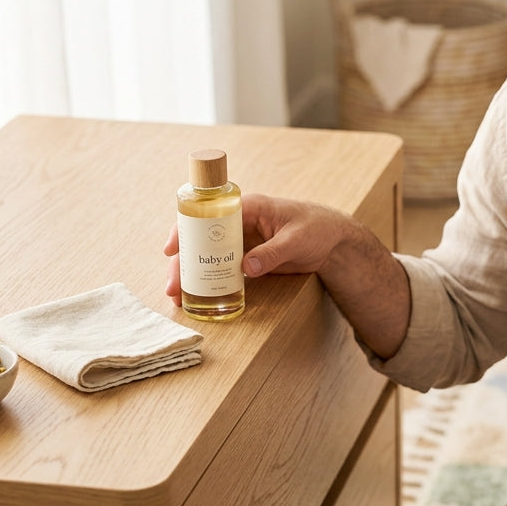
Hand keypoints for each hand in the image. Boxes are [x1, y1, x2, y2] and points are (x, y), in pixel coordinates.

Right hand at [165, 194, 349, 304]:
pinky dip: (209, 281)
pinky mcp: (247, 257)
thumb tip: (246, 268)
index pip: (208, 214)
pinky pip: (222, 268)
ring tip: (179, 297)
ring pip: (208, 256)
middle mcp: (239, 223)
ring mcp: (242, 241)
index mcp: (248, 207)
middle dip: (184, 262)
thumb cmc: (318, 229)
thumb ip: (272, 253)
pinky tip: (198, 298)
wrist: (335, 242)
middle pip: (201, 239)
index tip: (172, 249)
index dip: (186, 230)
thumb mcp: (296, 240)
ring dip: (192, 275)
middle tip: (173, 287)